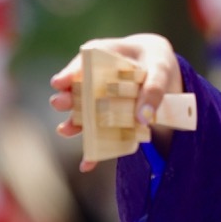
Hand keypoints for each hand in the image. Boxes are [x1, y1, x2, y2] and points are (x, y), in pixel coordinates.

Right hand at [50, 33, 183, 171]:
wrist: (162, 73)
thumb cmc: (157, 62)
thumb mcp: (160, 70)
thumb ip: (154, 89)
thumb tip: (143, 116)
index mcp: (105, 56)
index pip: (84, 62)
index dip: (71, 72)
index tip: (59, 82)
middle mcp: (97, 79)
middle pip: (77, 89)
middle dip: (67, 97)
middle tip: (58, 103)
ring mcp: (100, 100)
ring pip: (84, 112)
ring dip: (74, 122)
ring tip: (65, 130)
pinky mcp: (109, 119)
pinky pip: (100, 134)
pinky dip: (95, 150)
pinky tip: (87, 164)